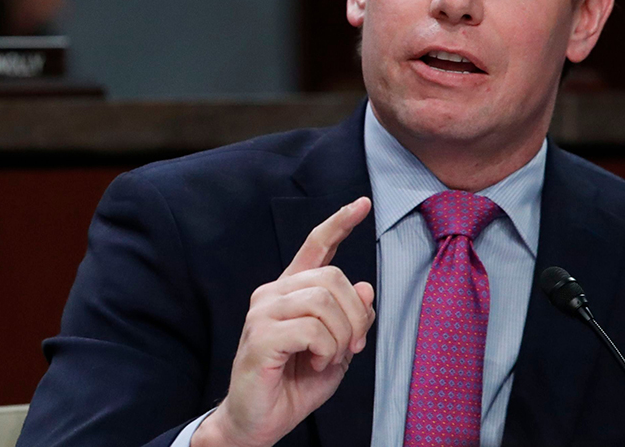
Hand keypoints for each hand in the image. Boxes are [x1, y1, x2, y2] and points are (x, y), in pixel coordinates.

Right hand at [192, 197, 374, 446]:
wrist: (260, 421)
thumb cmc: (296, 383)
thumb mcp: (338, 348)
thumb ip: (352, 317)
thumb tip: (364, 289)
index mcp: (292, 291)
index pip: (317, 246)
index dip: (340, 222)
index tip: (363, 204)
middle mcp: (274, 293)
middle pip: (333, 278)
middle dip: (355, 315)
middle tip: (352, 347)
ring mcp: (263, 312)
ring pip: (324, 301)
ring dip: (340, 336)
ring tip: (329, 357)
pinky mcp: (260, 335)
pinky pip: (312, 328)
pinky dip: (326, 349)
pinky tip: (315, 362)